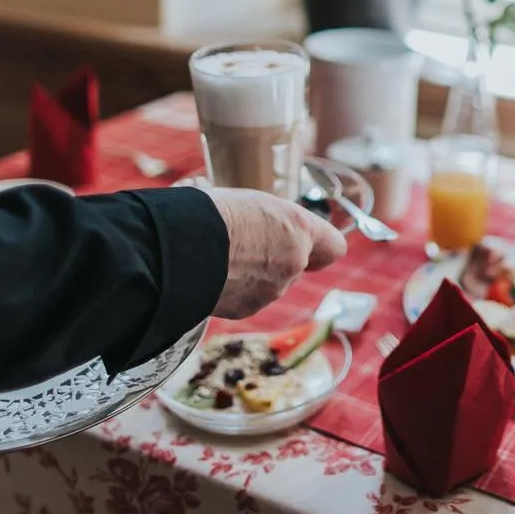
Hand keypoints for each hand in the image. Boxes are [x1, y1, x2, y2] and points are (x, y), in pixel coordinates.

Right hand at [199, 188, 347, 318]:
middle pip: (295, 264)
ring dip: (252, 273)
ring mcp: (271, 290)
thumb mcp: (252, 204)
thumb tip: (266, 230)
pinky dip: (233, 290)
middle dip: (275, 257)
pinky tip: (212, 274)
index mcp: (299, 229)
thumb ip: (272, 223)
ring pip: (269, 283)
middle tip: (245, 241)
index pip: (334, 246)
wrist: (181, 247)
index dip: (321, 246)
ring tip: (220, 254)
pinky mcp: (246, 309)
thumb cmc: (212, 212)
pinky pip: (245, 298)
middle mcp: (293, 263)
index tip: (307, 242)